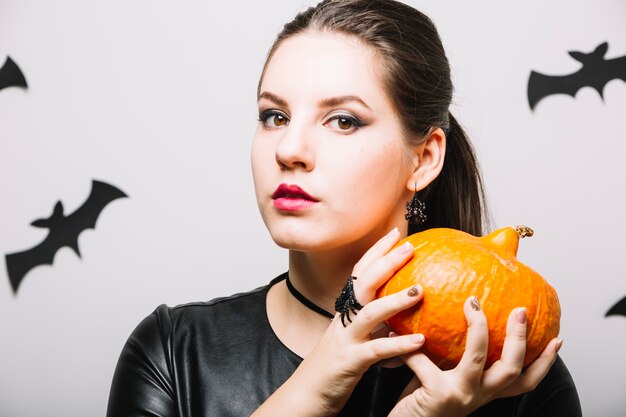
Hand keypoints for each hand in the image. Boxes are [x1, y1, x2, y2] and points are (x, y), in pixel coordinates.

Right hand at [256, 228, 425, 416]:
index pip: (360, 273)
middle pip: (363, 283)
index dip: (376, 251)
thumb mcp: (355, 339)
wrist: (306, 395)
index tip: (396, 233)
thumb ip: (376, 325)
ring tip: (421, 290)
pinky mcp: (350, 362)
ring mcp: (345, 339)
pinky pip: (376, 351)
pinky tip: (419, 341)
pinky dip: (398, 345)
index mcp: (345, 311)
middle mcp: (343, 320)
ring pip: (369, 313)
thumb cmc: (335, 368)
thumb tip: (403, 313)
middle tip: (410, 247)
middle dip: (386, 262)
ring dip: (395, 299)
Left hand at [388, 298, 561, 416]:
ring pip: (480, 358)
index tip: (558, 338)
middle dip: (519, 337)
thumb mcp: (443, 376)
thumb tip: (455, 312)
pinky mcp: (438, 394)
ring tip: (473, 303)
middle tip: (520, 310)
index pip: (525, 380)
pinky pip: (425, 360)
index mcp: (484, 391)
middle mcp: (479, 396)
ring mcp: (461, 396)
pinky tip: (398, 331)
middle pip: (513, 367)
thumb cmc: (420, 400)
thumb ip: (452, 355)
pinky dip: (413, 346)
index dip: (545, 362)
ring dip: (479, 329)